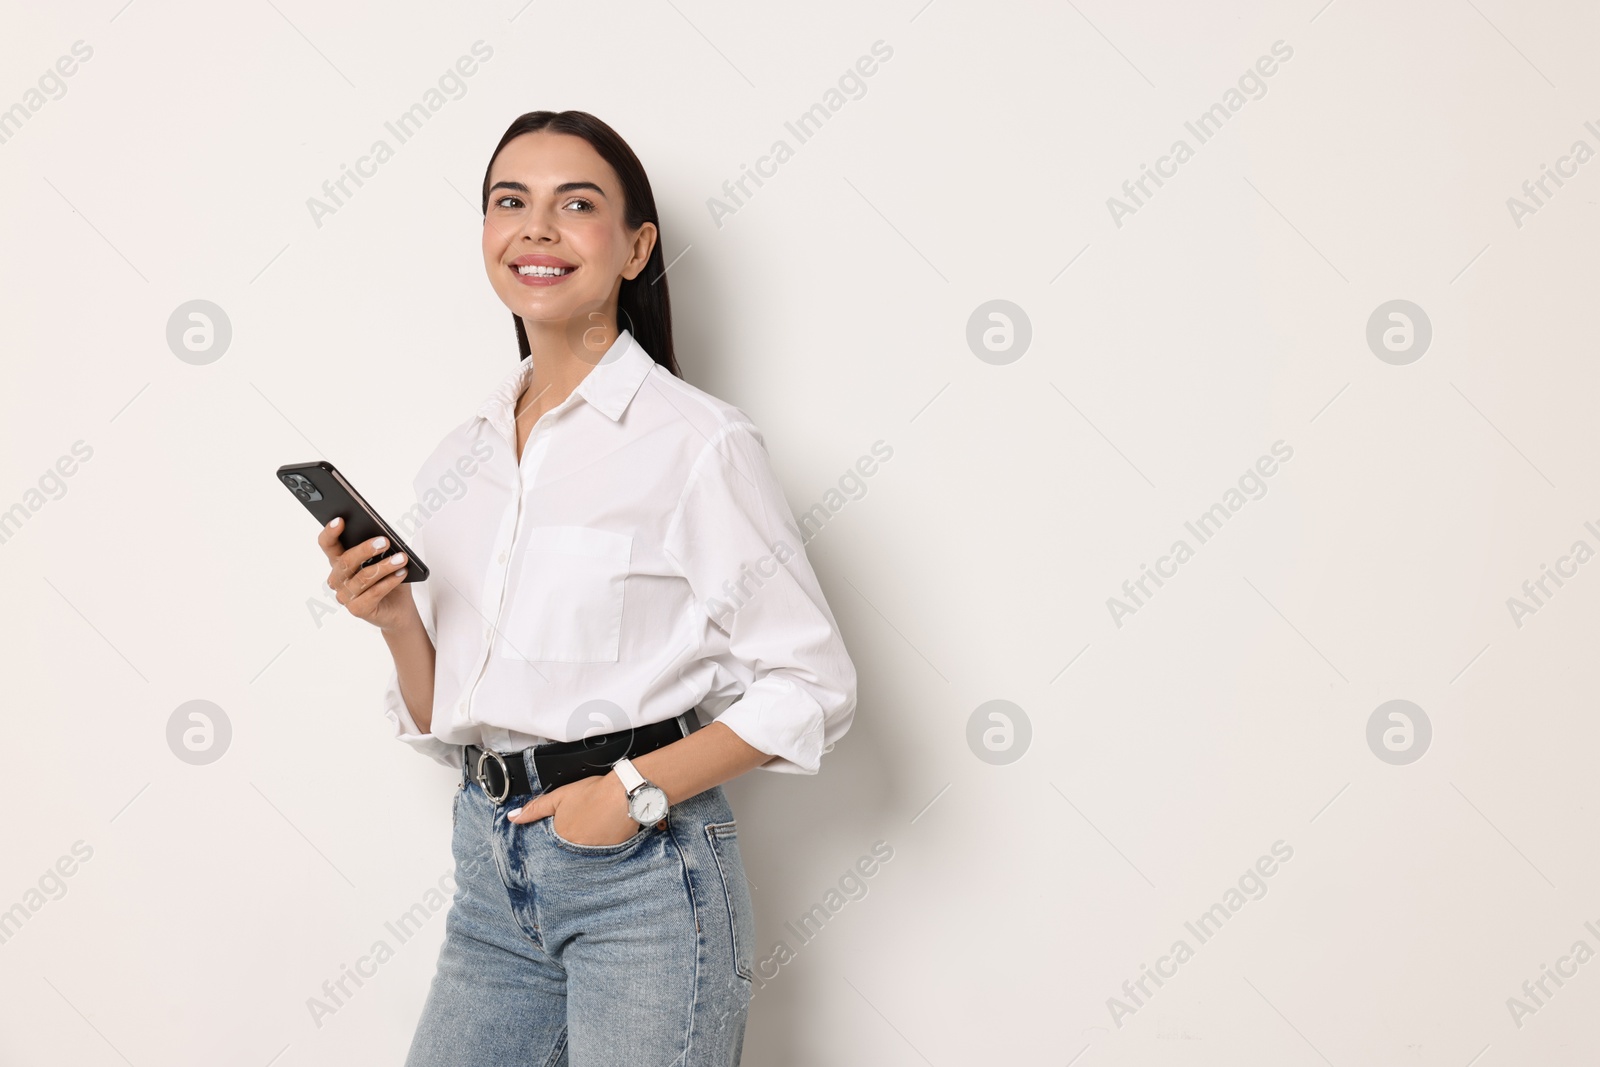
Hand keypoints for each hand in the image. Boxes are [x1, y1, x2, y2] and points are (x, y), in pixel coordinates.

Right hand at [319, 517, 416, 632]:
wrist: (398, 608)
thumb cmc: (389, 580)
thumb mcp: (385, 559)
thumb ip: (379, 547)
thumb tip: (383, 535)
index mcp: (339, 561)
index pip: (327, 544)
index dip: (330, 532)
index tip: (341, 520)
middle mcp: (338, 579)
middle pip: (345, 561)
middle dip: (366, 549)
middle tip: (384, 541)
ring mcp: (345, 596)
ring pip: (362, 577)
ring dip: (385, 566)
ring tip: (402, 559)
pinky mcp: (357, 609)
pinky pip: (373, 594)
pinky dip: (389, 582)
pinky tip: (401, 574)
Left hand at [507, 771, 639, 845]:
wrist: (626, 794)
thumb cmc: (595, 793)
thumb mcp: (560, 796)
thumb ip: (535, 808)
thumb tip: (513, 817)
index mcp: (561, 837)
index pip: (550, 845)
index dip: (556, 835)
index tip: (564, 828)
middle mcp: (575, 850)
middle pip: (567, 850)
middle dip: (570, 842)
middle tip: (581, 826)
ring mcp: (594, 854)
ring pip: (583, 853)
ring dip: (585, 845)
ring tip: (593, 828)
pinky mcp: (612, 854)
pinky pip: (601, 855)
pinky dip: (600, 846)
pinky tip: (605, 833)